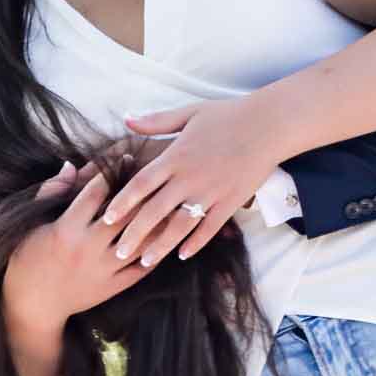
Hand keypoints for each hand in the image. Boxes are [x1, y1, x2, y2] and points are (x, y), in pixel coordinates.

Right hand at [1, 161, 151, 330]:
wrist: (32, 305)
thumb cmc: (26, 259)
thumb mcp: (30, 224)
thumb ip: (51, 193)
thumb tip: (70, 165)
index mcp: (66, 229)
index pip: (95, 193)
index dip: (111, 172)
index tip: (126, 157)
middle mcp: (87, 248)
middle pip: (123, 215)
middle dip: (141, 192)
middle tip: (156, 175)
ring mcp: (102, 269)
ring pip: (139, 241)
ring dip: (156, 222)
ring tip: (170, 202)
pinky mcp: (112, 287)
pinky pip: (141, 268)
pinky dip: (156, 252)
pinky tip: (166, 236)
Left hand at [102, 96, 286, 266]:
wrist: (268, 125)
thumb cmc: (227, 115)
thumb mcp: (189, 112)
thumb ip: (156, 121)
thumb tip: (126, 118)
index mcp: (175, 156)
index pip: (141, 184)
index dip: (122, 202)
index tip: (106, 219)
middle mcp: (189, 177)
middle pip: (155, 211)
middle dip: (135, 233)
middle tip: (118, 252)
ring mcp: (211, 192)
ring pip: (180, 225)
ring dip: (161, 246)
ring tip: (145, 262)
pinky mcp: (230, 202)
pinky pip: (210, 228)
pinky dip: (195, 243)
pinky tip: (182, 255)